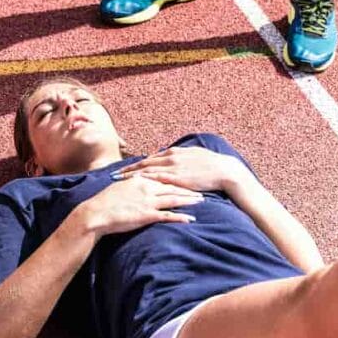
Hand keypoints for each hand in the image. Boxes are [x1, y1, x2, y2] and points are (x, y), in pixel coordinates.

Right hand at [77, 175, 202, 235]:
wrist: (95, 214)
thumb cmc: (105, 201)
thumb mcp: (121, 187)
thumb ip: (134, 183)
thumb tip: (141, 181)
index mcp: (141, 179)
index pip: (164, 177)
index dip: (179, 178)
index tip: (190, 177)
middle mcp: (147, 188)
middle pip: (173, 186)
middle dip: (189, 187)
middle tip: (203, 188)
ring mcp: (147, 201)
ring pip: (174, 199)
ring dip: (189, 200)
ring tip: (202, 201)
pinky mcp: (146, 215)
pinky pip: (167, 216)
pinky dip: (180, 217)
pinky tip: (190, 219)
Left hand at [114, 146, 247, 193]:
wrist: (225, 170)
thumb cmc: (213, 165)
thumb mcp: (195, 156)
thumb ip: (183, 159)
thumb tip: (175, 160)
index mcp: (175, 153)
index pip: (151, 159)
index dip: (137, 164)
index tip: (125, 168)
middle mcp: (171, 158)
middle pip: (144, 164)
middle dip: (128, 169)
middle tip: (113, 174)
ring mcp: (173, 168)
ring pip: (146, 171)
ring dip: (131, 175)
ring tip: (117, 180)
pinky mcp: (177, 178)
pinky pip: (156, 179)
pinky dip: (143, 181)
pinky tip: (134, 184)